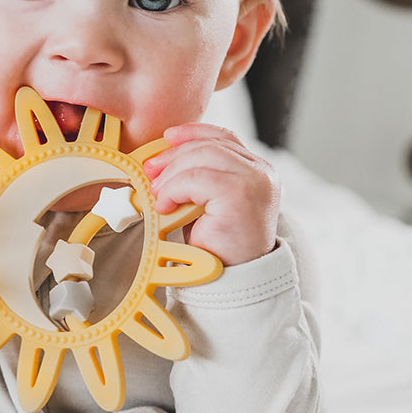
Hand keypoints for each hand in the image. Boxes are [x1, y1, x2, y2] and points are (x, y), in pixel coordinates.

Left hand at [143, 124, 279, 266]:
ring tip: (158, 195)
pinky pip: (195, 178)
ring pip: (200, 157)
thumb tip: (159, 159)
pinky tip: (165, 206)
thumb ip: (197, 176)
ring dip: (171, 175)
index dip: (192, 132)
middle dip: (173, 155)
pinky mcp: (240, 195)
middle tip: (150, 172)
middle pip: (208, 145)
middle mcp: (261, 172)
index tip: (167, 137)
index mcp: (257, 169)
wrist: (233, 280)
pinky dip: (173, 189)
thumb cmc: (218, 244)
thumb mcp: (206, 201)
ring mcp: (255, 181)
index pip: (223, 137)